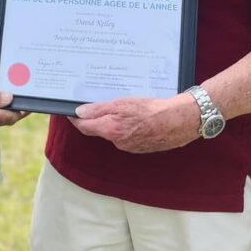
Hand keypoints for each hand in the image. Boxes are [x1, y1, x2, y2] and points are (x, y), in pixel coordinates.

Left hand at [70, 93, 199, 152]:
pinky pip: (127, 135)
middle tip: (95, 103)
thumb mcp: (122, 104)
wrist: (179, 121)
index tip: (70, 111)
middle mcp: (117, 142)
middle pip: (99, 130)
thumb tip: (80, 113)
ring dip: (113, 121)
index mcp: (110, 130)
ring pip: (114, 132)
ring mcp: (130, 146)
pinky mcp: (141, 146)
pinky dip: (127, 126)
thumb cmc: (152, 110)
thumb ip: (99, 109)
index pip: (84, 127)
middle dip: (95, 118)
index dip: (76, 119)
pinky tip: (135, 116)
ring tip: (121, 107)